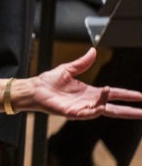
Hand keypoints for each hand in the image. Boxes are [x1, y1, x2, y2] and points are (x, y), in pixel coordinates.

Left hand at [17, 48, 141, 118]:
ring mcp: (81, 109)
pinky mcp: (72, 113)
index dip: (127, 95)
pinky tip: (100, 106)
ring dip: (107, 103)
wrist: (34, 89)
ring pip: (101, 109)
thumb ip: (83, 62)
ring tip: (109, 92)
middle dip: (129, 111)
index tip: (140, 97)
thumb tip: (93, 51)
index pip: (113, 95)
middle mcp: (88, 102)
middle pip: (114, 108)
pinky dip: (94, 110)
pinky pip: (87, 114)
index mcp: (90, 92)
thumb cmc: (49, 81)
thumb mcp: (69, 69)